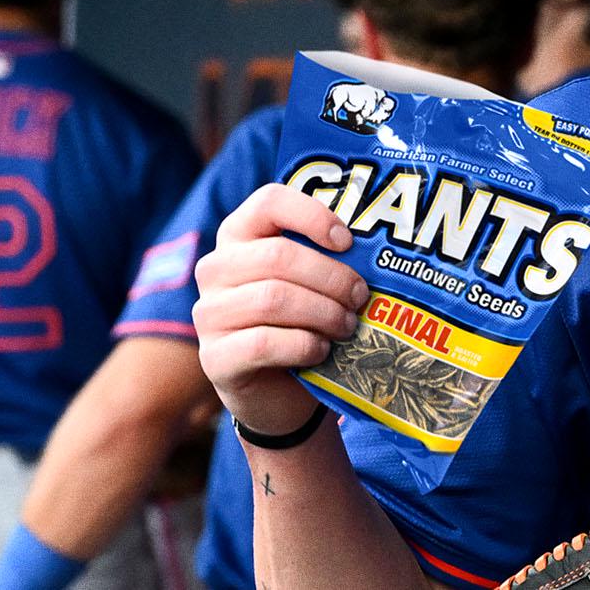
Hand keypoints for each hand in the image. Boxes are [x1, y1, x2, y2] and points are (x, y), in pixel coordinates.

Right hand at [193, 183, 367, 434]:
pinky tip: (322, 350)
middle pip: (278, 256)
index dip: (312, 215)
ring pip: (273, 299)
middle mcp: (217, 268)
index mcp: (241, 235)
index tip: (347, 241)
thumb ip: (331, 258)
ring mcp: (210, 313)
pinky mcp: (215, 358)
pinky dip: (303, 345)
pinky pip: (263, 343)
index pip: (268, 202)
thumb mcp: (314, 281)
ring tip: (348, 325)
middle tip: (362, 297)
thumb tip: (380, 249)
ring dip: (323, 313)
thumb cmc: (303, 319)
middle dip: (332, 277)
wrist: (279, 388)